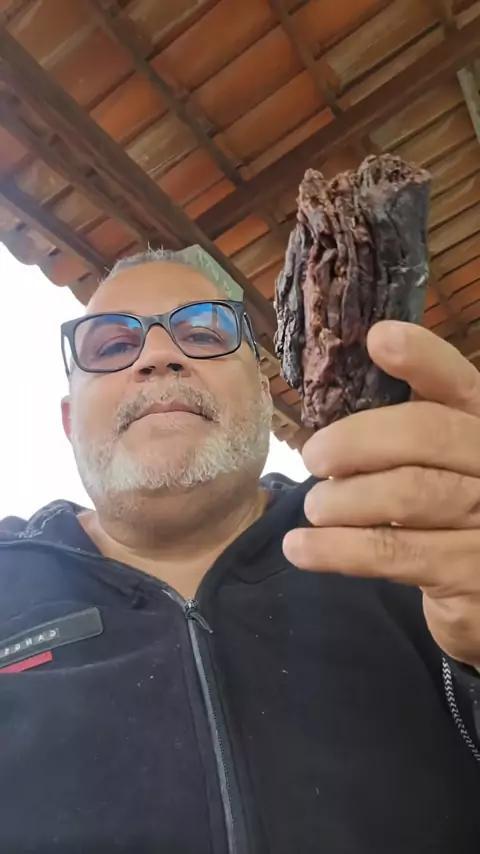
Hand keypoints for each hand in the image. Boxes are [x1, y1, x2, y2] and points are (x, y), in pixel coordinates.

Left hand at [283, 320, 479, 667]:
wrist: (477, 594)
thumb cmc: (446, 520)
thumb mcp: (435, 469)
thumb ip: (401, 436)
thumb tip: (331, 406)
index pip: (460, 384)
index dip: (424, 358)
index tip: (379, 339)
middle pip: (428, 434)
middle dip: (358, 441)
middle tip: (313, 457)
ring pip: (410, 493)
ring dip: (345, 499)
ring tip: (314, 507)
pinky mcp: (472, 573)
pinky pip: (394, 552)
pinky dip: (338, 550)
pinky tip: (301, 549)